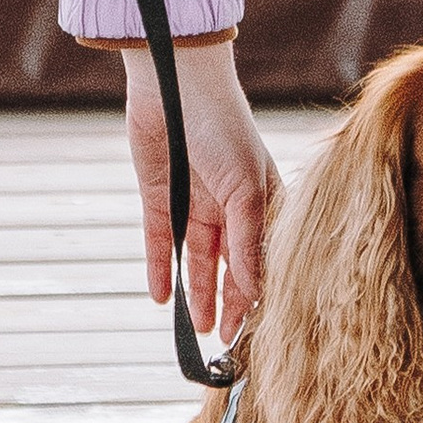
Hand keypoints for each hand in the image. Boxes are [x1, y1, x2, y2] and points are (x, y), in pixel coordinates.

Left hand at [122, 42, 277, 348]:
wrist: (175, 81)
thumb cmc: (225, 127)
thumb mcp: (246, 189)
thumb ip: (248, 243)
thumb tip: (255, 294)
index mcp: (261, 201)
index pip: (263, 258)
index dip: (260, 294)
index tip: (256, 331)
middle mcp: (229, 205)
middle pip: (230, 264)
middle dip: (228, 302)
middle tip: (223, 340)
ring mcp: (194, 201)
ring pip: (197, 259)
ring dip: (197, 292)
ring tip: (196, 329)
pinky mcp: (159, 196)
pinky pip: (161, 241)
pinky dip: (161, 268)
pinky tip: (160, 297)